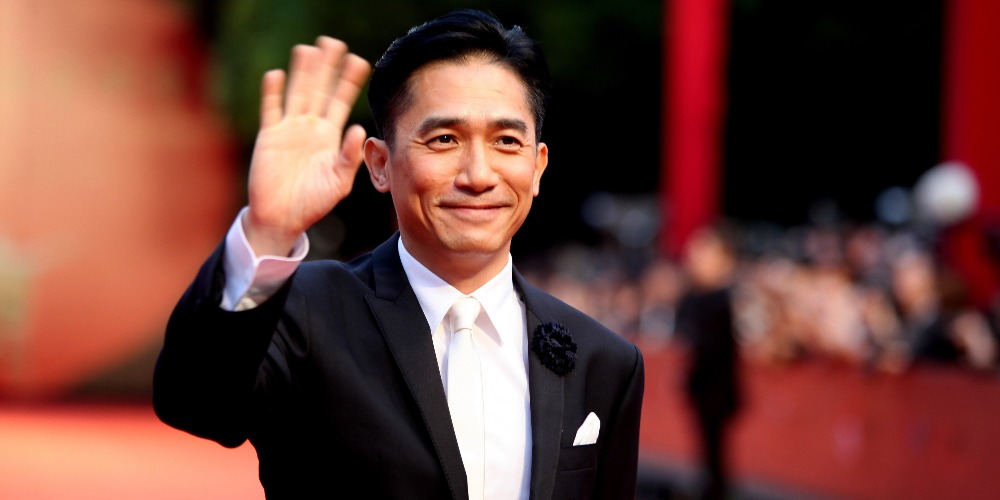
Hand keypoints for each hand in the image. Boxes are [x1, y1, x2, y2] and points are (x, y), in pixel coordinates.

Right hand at [244, 36, 370, 256]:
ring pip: (297, 94)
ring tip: (308, 49)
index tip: (359, 61)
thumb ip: (349, 156)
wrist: (282, 217)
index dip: (349, 82)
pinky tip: (276, 74)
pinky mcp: (269, 136)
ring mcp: (289, 130)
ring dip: (301, 73)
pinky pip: (271, 110)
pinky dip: (272, 93)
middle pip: (319, 90)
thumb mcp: (339, 182)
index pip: (341, 102)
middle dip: (326, 67)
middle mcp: (311, 128)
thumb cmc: (314, 202)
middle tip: (333, 43)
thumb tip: (359, 128)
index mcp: (330, 137)